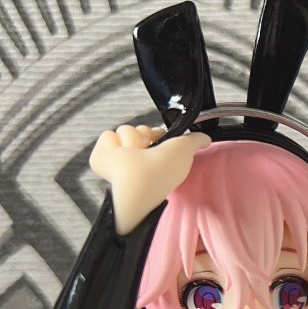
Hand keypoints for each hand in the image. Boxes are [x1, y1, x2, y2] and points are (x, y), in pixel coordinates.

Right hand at [90, 124, 211, 233]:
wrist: (139, 179)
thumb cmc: (163, 171)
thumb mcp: (185, 150)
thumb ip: (196, 141)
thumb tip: (206, 138)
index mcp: (155, 160)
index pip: (152, 135)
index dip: (157, 133)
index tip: (160, 138)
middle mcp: (137, 159)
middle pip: (138, 129)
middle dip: (143, 134)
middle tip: (146, 148)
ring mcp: (118, 160)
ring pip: (123, 130)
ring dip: (131, 139)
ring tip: (134, 153)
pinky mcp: (101, 159)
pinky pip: (106, 135)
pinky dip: (113, 143)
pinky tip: (119, 155)